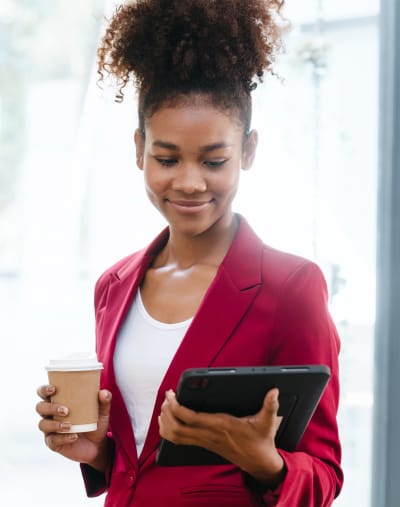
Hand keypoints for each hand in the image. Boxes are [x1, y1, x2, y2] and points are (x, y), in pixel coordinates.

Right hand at [36, 385, 111, 471]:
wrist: (98, 444)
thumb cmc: (95, 421)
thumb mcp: (102, 411)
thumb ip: (104, 401)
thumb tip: (104, 393)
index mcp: (59, 401)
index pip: (43, 393)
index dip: (44, 389)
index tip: (53, 389)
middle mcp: (51, 414)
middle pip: (40, 407)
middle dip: (50, 407)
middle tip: (66, 410)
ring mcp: (50, 429)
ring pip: (43, 424)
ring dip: (55, 424)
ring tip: (70, 425)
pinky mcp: (54, 444)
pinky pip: (52, 440)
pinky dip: (63, 438)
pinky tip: (74, 436)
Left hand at [158, 388, 285, 486]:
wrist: (259, 463)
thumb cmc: (261, 440)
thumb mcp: (268, 422)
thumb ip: (270, 405)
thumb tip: (274, 391)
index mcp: (222, 425)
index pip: (192, 418)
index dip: (177, 407)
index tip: (172, 395)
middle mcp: (210, 434)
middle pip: (178, 428)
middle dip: (168, 412)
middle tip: (167, 397)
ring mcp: (205, 441)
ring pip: (176, 436)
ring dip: (166, 422)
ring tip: (165, 406)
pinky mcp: (203, 444)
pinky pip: (180, 441)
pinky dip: (169, 431)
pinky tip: (168, 420)